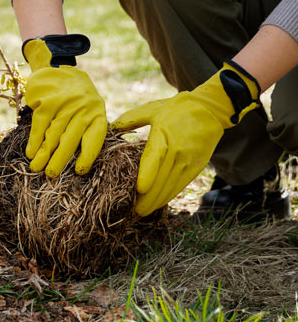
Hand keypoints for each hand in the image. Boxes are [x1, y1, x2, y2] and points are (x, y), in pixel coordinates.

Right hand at [23, 35, 106, 176]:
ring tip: (36, 168)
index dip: (87, 156)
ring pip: (53, 134)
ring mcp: (65, 104)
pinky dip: (34, 140)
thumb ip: (85, 129)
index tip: (78, 171)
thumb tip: (76, 160)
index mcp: (97, 113)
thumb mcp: (87, 108)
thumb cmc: (74, 97)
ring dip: (44, 153)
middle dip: (60, 160)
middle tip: (51, 175)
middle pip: (71, 139)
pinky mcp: (48, 100)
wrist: (57, 67)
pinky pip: (40, 125)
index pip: (95, 138)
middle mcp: (83, 108)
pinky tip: (30, 153)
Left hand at [111, 61, 260, 215]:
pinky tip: (158, 203)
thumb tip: (111, 127)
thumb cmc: (176, 109)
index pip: (156, 158)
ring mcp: (189, 161)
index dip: (148, 175)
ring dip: (157, 201)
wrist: (210, 110)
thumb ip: (131, 119)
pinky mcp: (196, 167)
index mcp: (164, 135)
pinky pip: (180, 185)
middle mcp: (178, 151)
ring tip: (142, 212)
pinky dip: (169, 196)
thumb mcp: (152, 109)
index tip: (139, 189)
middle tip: (133, 211)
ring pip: (171, 186)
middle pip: (162, 178)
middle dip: (148, 197)